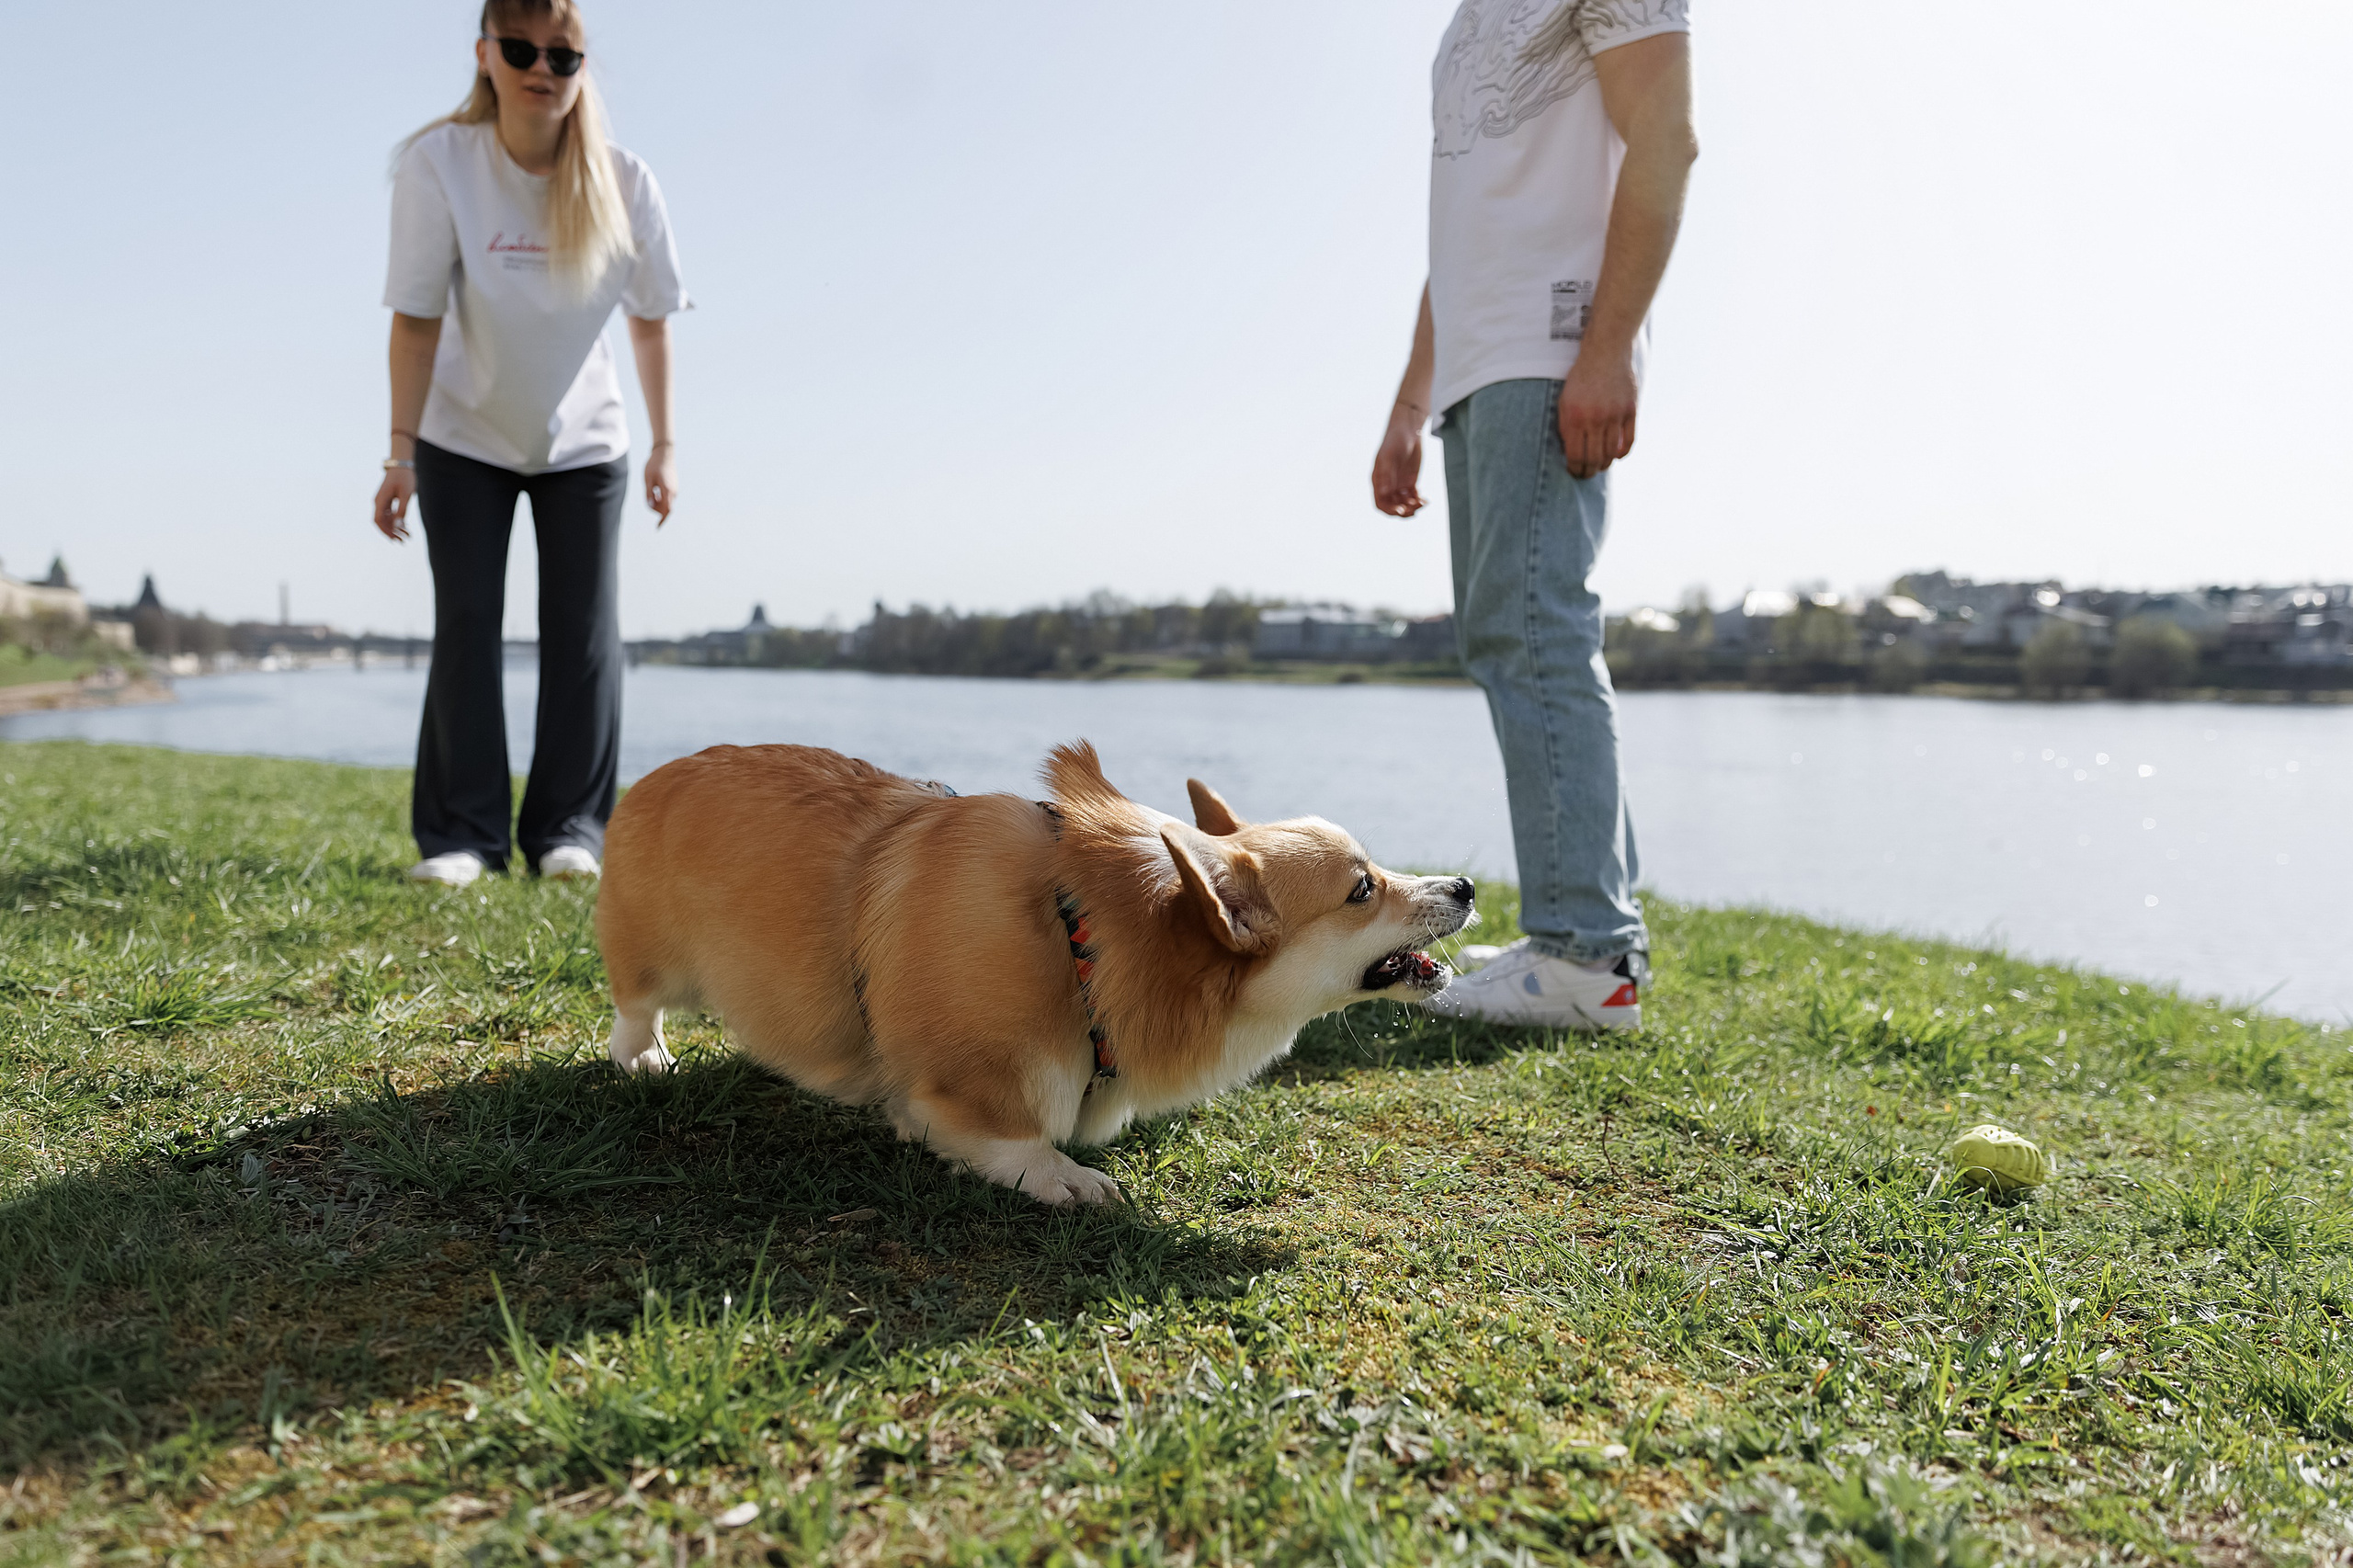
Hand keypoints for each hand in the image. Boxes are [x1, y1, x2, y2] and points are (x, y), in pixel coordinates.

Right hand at [374, 467, 415, 540]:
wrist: (402, 465)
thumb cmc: (404, 478)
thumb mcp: (406, 495)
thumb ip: (402, 510)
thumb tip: (398, 526)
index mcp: (380, 500)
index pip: (378, 520)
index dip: (386, 531)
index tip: (395, 539)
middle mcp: (379, 502)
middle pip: (382, 522)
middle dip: (392, 532)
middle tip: (403, 542)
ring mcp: (382, 501)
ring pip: (387, 519)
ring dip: (396, 528)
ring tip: (408, 536)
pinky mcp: (388, 500)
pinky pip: (390, 514)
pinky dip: (397, 521)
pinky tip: (406, 527)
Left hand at [645, 444, 677, 525]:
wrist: (664, 453)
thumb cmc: (654, 465)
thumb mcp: (648, 480)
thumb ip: (649, 494)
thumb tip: (651, 505)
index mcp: (667, 491)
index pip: (666, 510)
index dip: (662, 519)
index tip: (657, 527)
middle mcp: (674, 491)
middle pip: (666, 507)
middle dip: (657, 508)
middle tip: (648, 499)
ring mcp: (675, 488)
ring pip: (667, 502)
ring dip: (659, 502)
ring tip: (651, 491)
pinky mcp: (674, 485)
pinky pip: (668, 496)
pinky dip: (661, 497)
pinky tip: (656, 489)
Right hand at [1371, 411, 1425, 516]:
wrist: (1408, 430)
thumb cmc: (1395, 440)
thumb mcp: (1389, 457)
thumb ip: (1385, 475)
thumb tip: (1383, 493)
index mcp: (1379, 481)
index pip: (1381, 503)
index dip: (1389, 510)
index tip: (1401, 510)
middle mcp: (1388, 485)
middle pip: (1393, 506)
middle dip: (1403, 511)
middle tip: (1415, 508)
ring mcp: (1399, 484)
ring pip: (1404, 504)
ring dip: (1413, 508)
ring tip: (1422, 503)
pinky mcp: (1410, 482)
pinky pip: (1413, 497)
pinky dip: (1419, 501)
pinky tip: (1426, 501)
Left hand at [1556, 350, 1638, 478]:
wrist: (1605, 353)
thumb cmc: (1581, 378)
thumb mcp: (1564, 401)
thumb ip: (1566, 426)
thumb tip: (1570, 453)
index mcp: (1575, 417)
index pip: (1575, 456)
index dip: (1575, 469)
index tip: (1574, 472)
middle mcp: (1595, 419)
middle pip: (1593, 459)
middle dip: (1588, 472)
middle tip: (1586, 475)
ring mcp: (1615, 415)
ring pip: (1611, 453)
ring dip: (1604, 465)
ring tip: (1599, 467)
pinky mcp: (1631, 411)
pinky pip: (1629, 441)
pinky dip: (1622, 453)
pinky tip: (1615, 456)